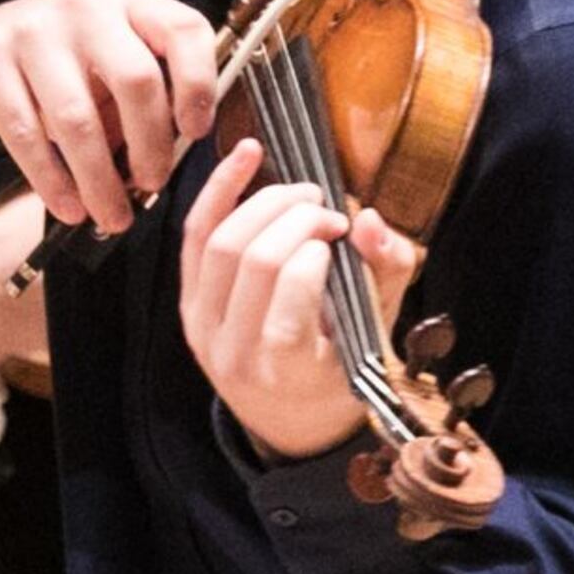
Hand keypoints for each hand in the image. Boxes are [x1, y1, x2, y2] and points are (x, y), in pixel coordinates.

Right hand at [0, 0, 221, 237]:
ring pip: (78, 118)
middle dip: (150, 145)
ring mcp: (33, 31)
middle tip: (152, 184)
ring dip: (100, 180)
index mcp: (131, 1)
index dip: (198, 84)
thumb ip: (148, 95)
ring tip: (113, 216)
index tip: (196, 133)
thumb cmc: (67, 63)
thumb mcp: (114, 58)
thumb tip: (166, 160)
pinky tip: (70, 208)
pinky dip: (53, 182)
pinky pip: (25, 135)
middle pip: (135, 80)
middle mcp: (86, 7)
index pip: (183, 29)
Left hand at [177, 137, 418, 461]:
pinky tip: (247, 154)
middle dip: (296, 219)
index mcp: (288, 373)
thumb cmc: (339, 374)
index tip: (342, 237)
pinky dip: (219, 190)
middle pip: (252, 261)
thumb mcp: (378, 333)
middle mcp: (236, 354)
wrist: (285, 418)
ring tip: (303, 195)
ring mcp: (203, 329)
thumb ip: (387, 274)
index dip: (313, 256)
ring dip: (263, 201)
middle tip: (329, 212)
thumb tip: (369, 219)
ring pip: (219, 242)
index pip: (288, 304)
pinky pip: (193, 235)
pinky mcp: (186, 304)